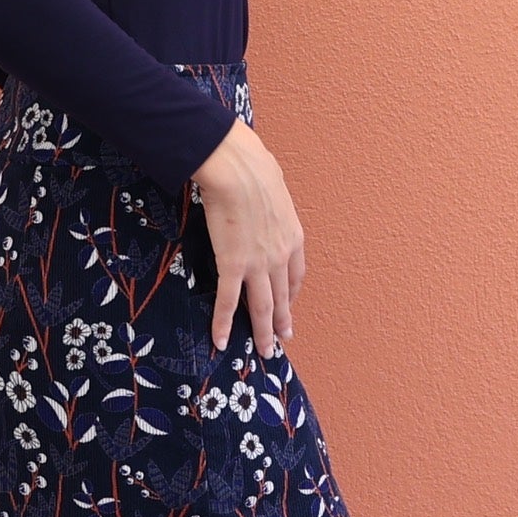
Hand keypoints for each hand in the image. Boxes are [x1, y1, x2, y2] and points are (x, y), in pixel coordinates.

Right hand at [191, 121, 305, 357]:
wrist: (238, 168)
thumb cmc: (253, 165)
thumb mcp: (273, 183)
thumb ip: (271, 197)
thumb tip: (263, 186)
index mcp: (293, 236)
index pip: (296, 274)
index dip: (292, 293)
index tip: (289, 303)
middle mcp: (281, 255)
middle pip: (284, 297)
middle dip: (283, 321)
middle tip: (283, 339)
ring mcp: (258, 263)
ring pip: (263, 307)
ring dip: (263, 332)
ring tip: (264, 351)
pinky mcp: (233, 265)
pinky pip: (229, 301)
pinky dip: (224, 323)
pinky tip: (221, 340)